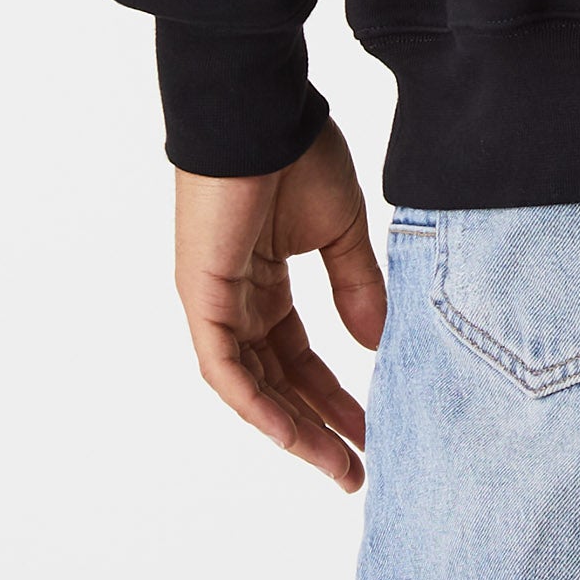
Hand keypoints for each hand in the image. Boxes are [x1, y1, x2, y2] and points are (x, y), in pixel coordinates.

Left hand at [173, 120, 386, 491]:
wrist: (261, 112)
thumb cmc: (298, 154)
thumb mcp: (341, 230)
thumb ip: (356, 287)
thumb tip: (377, 344)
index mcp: (264, 280)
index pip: (298, 354)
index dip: (333, 393)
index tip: (372, 426)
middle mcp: (235, 299)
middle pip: (277, 381)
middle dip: (318, 426)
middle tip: (357, 467)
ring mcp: (215, 301)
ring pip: (252, 386)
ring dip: (294, 429)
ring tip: (338, 465)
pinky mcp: (202, 296)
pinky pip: (226, 368)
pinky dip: (258, 404)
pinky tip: (293, 433)